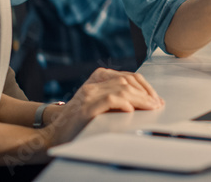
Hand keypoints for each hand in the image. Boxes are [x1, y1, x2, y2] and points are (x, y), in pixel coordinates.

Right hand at [41, 68, 163, 145]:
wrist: (54, 134)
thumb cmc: (79, 122)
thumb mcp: (100, 104)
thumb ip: (117, 98)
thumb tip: (145, 102)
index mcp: (98, 78)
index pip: (128, 76)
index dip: (145, 86)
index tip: (156, 98)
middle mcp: (93, 84)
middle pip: (127, 81)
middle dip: (146, 93)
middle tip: (157, 104)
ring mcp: (89, 94)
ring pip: (122, 89)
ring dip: (140, 99)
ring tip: (150, 107)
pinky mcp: (86, 107)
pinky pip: (110, 100)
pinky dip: (124, 103)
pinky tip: (132, 110)